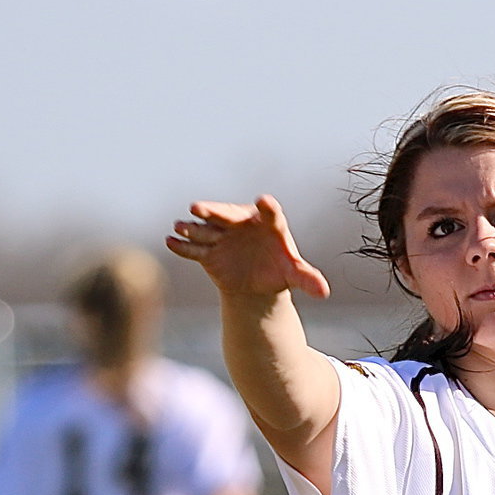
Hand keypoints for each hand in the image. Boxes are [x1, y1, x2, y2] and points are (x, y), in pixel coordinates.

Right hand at [166, 194, 329, 299]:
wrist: (257, 282)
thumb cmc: (280, 271)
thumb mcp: (295, 275)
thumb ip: (308, 280)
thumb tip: (324, 292)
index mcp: (270, 224)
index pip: (271, 214)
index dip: (268, 208)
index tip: (264, 201)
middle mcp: (242, 223)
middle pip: (227, 214)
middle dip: (213, 211)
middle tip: (198, 208)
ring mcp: (223, 235)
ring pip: (206, 229)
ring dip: (192, 228)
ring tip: (180, 227)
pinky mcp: (208, 251)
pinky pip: (194, 248)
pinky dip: (182, 246)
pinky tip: (170, 242)